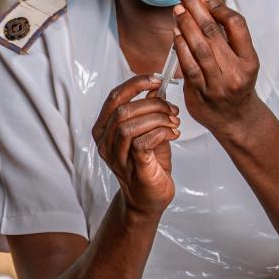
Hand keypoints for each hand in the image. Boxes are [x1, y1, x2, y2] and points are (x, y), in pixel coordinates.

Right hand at [92, 74, 178, 217]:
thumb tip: (156, 86)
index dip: (135, 85)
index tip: (156, 79)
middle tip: (172, 109)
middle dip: (152, 104)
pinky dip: (161, 133)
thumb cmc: (148, 164)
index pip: (114, 98)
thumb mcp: (146, 131)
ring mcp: (116, 157)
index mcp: (104, 129)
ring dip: (157, 118)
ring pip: (130, 126)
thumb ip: (147, 111)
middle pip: (123, 111)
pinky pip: (142, 142)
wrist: (149, 198)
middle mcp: (105, 143)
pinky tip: (173, 133)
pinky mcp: (133, 168)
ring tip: (174, 122)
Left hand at [171, 0, 260, 131]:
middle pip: (213, 32)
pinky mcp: (200, 94)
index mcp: (249, 60)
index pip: (236, 25)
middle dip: (195, 6)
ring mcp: (217, 85)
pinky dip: (180, 47)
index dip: (218, 6)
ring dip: (186, 25)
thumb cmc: (236, 83)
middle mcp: (235, 72)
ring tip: (177, 7)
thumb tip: (206, 2)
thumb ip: (226, 34)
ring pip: (199, 49)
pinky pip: (188, 67)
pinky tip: (175, 33)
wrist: (236, 120)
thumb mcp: (241, 59)